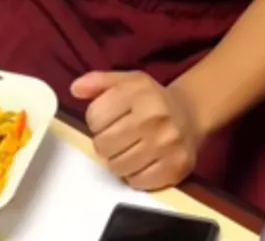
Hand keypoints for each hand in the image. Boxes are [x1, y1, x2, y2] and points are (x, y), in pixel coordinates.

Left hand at [70, 71, 201, 192]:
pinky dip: (134, 176)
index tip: (107, 119)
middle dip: (104, 143)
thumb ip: (98, 81)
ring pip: (118, 167)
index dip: (95, 120)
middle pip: (103, 145)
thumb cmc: (151, 98)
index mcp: (139, 91)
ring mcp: (167, 144)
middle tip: (117, 136)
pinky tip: (142, 161)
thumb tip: (75, 89)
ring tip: (129, 148)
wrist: (190, 114)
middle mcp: (154, 117)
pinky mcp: (175, 167)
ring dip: (118, 161)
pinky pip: (137, 182)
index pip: (95, 116)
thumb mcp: (126, 81)